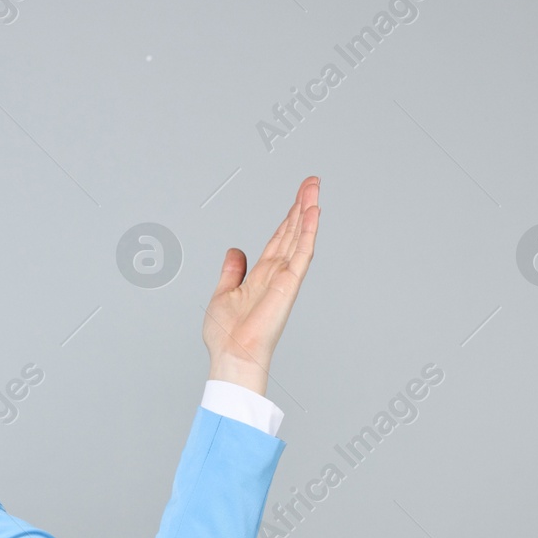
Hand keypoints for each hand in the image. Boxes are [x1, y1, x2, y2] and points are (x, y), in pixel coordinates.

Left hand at [203, 176, 320, 396]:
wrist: (232, 355)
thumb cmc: (227, 336)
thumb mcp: (223, 294)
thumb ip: (232, 272)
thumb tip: (234, 252)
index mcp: (261, 275)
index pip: (278, 240)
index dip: (287, 218)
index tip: (297, 198)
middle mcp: (276, 274)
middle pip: (292, 232)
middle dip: (301, 206)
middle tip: (311, 183)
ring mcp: (285, 278)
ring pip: (300, 237)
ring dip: (307, 211)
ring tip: (314, 188)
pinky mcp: (289, 284)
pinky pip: (301, 252)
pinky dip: (308, 231)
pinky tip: (312, 212)